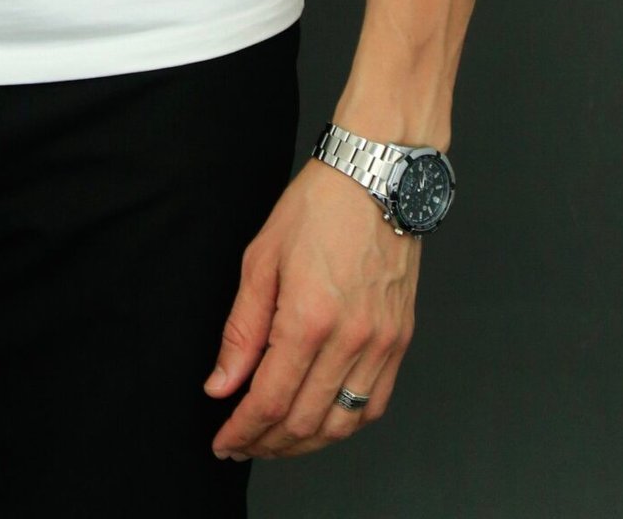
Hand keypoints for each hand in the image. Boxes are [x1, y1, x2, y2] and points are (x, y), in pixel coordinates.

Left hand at [204, 157, 418, 460]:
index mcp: (308, 318)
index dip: (243, 430)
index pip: (269, 400)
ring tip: (275, 441)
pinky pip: (373, 404)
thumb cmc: (317, 207)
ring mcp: (381, 344)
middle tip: (242, 444)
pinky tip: (320, 422)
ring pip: (342, 424)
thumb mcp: (260, 259)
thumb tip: (222, 384)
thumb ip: (241, 331)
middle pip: (304, 421)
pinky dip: (344, 424)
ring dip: (305, 443)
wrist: (375, 179)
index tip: (223, 442)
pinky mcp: (400, 341)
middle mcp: (350, 340)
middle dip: (267, 443)